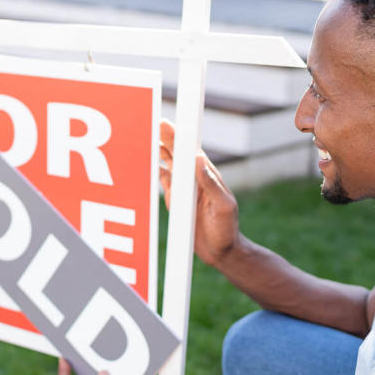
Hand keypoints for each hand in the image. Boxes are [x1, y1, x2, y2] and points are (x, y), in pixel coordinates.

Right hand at [159, 119, 241, 267]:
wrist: (221, 252)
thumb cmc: (227, 229)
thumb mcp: (223, 206)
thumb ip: (211, 184)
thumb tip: (197, 159)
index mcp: (207, 175)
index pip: (192, 150)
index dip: (181, 135)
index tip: (168, 123)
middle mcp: (194, 177)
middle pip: (177, 152)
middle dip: (166, 136)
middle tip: (154, 122)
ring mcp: (183, 186)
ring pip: (168, 162)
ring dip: (158, 148)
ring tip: (147, 134)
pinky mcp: (175, 197)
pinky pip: (162, 178)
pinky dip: (154, 168)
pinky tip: (147, 157)